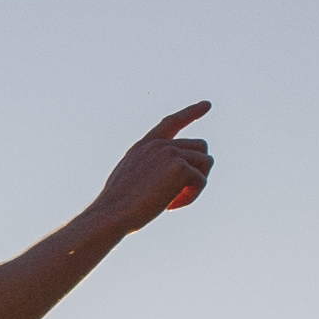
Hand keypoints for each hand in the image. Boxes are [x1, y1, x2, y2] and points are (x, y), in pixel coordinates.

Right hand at [95, 101, 214, 231]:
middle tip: (181, 193)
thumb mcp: (130, 179)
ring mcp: (171, 153)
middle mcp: (159, 145)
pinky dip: (192, 196)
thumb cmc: (117, 206)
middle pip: (200, 147)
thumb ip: (151, 169)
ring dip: (197, 183)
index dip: (191, 112)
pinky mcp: (180, 168)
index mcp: (145, 146)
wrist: (111, 214)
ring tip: (175, 200)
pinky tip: (172, 206)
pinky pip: (201, 181)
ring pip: (205, 162)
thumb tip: (174, 176)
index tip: (207, 105)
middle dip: (198, 169)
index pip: (172, 122)